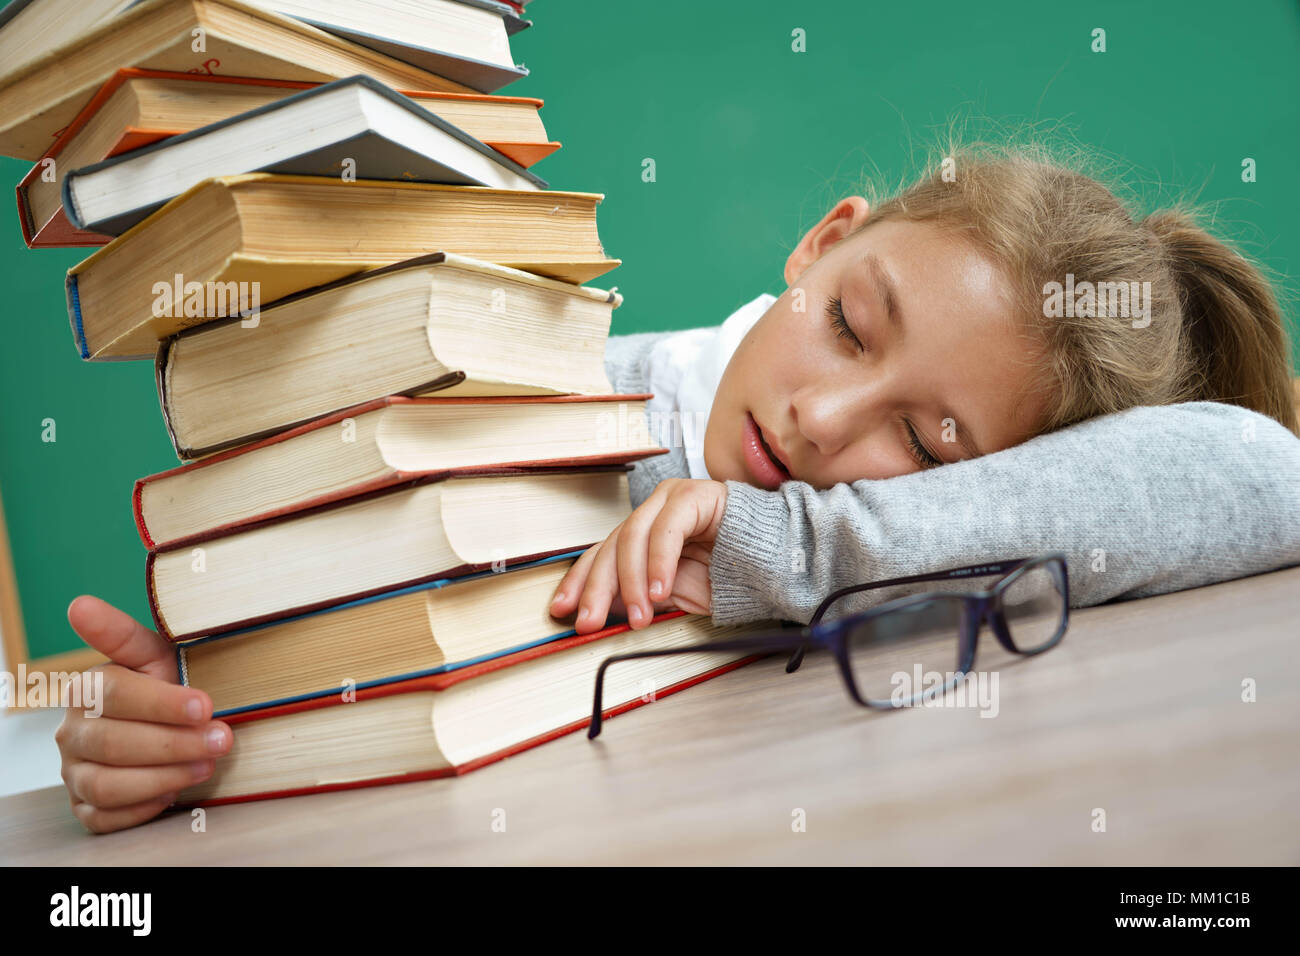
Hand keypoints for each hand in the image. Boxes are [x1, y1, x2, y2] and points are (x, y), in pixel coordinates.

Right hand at [56, 595, 231, 833]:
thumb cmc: (164, 686)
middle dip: (174, 744)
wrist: (167, 727)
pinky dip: (142, 808)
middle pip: (112, 742)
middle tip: (222, 740)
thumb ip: (123, 634)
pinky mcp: (84, 806)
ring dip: (164, 776)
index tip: (205, 706)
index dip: (161, 703)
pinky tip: (174, 793)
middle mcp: (72, 731)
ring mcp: (74, 771)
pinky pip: (104, 817)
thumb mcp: (156, 656)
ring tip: (208, 765)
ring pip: (107, 784)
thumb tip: (79, 605)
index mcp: (87, 688)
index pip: (114, 694)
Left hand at [549, 478, 727, 633]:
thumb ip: (638, 595)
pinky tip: (659, 591)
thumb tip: (598, 612)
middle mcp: (651, 512)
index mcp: (642, 533)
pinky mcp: (695, 495)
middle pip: (610, 547)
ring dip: (632, 582)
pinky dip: (660, 563)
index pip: (599, 555)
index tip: (562, 611)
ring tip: (638, 615)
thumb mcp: (673, 594)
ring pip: (633, 537)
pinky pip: (667, 531)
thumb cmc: (730, 576)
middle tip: (590, 621)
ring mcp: (671, 499)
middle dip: (596, 589)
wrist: (778, 561)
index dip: (579, 583)